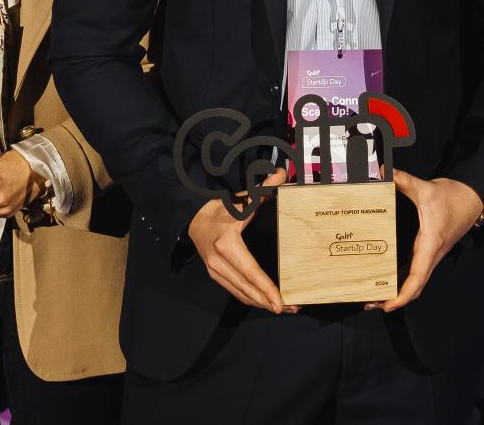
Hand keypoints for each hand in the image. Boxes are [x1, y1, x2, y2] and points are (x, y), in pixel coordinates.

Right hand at [187, 169, 286, 313]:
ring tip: (284, 308)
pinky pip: (236, 291)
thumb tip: (282, 174)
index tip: (280, 301)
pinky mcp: (215, 275)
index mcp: (227, 244)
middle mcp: (218, 261)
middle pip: (247, 288)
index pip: (250, 271)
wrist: (193, 219)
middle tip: (290, 308)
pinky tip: (266, 302)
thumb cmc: (220, 209)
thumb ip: (263, 189)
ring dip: (262, 304)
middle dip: (269, 302)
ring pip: (241, 294)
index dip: (266, 288)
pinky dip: (252, 299)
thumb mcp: (240, 199)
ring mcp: (215, 271)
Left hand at [373, 171, 483, 311]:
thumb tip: (383, 172)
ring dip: (397, 292)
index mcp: (430, 244)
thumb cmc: (452, 197)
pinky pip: (415, 272)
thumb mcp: (426, 188)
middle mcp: (431, 255)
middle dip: (393, 299)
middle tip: (370, 302)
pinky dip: (402, 280)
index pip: (417, 277)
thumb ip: (403, 180)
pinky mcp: (429, 251)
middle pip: (414, 287)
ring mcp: (430, 255)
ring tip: (374, 295)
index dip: (403, 295)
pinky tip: (387, 278)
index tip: (388, 305)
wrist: (472, 198)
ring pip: (415, 282)